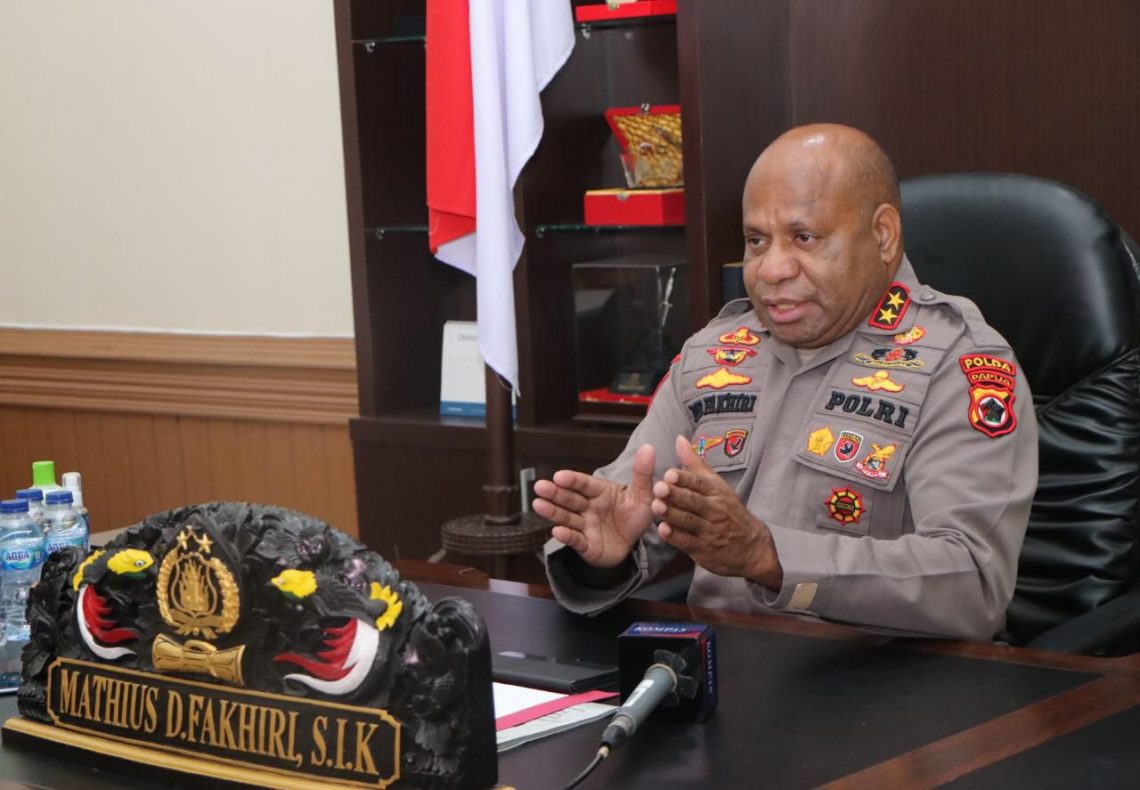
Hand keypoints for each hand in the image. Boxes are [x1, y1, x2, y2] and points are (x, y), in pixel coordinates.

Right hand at [532, 444, 656, 568]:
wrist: (633, 544)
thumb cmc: (634, 516)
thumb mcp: (643, 495)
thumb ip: (642, 474)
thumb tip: (649, 447)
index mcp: (600, 492)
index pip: (584, 484)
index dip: (572, 480)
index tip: (559, 476)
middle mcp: (588, 507)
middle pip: (570, 499)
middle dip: (554, 493)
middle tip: (539, 487)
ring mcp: (585, 526)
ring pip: (567, 517)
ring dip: (552, 512)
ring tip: (538, 505)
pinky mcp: (586, 545)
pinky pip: (576, 540)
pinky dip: (566, 536)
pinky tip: (557, 532)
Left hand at [653, 435, 782, 588]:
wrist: (751, 547)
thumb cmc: (728, 510)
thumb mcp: (716, 485)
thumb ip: (695, 463)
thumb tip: (679, 440)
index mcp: (716, 492)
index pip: (699, 484)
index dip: (684, 479)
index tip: (669, 473)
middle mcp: (714, 511)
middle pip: (693, 502)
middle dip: (676, 495)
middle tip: (658, 488)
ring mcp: (709, 531)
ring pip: (689, 521)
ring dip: (672, 514)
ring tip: (656, 506)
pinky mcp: (703, 550)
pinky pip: (688, 542)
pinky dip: (675, 537)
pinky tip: (663, 530)